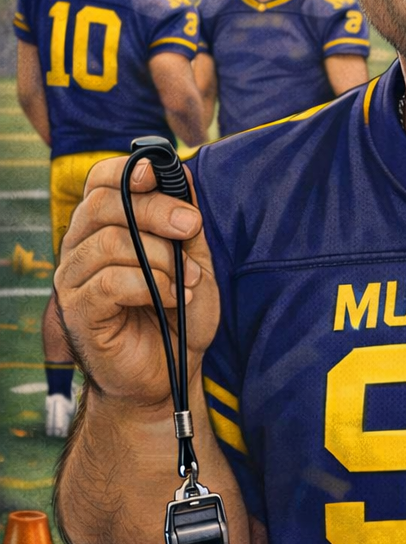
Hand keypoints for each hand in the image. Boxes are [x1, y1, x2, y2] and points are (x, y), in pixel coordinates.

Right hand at [55, 155, 219, 407]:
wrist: (172, 372)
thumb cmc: (178, 315)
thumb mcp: (193, 260)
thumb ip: (184, 220)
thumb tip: (179, 173)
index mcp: (103, 227)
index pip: (100, 182)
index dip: (126, 170)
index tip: (160, 173)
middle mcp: (80, 247)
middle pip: (106, 205)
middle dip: (157, 210)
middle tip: (192, 227)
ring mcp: (73, 280)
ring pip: (112, 243)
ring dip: (163, 259)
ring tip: (187, 281)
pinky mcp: (78, 311)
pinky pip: (111, 282)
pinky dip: (152, 286)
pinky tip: (172, 298)